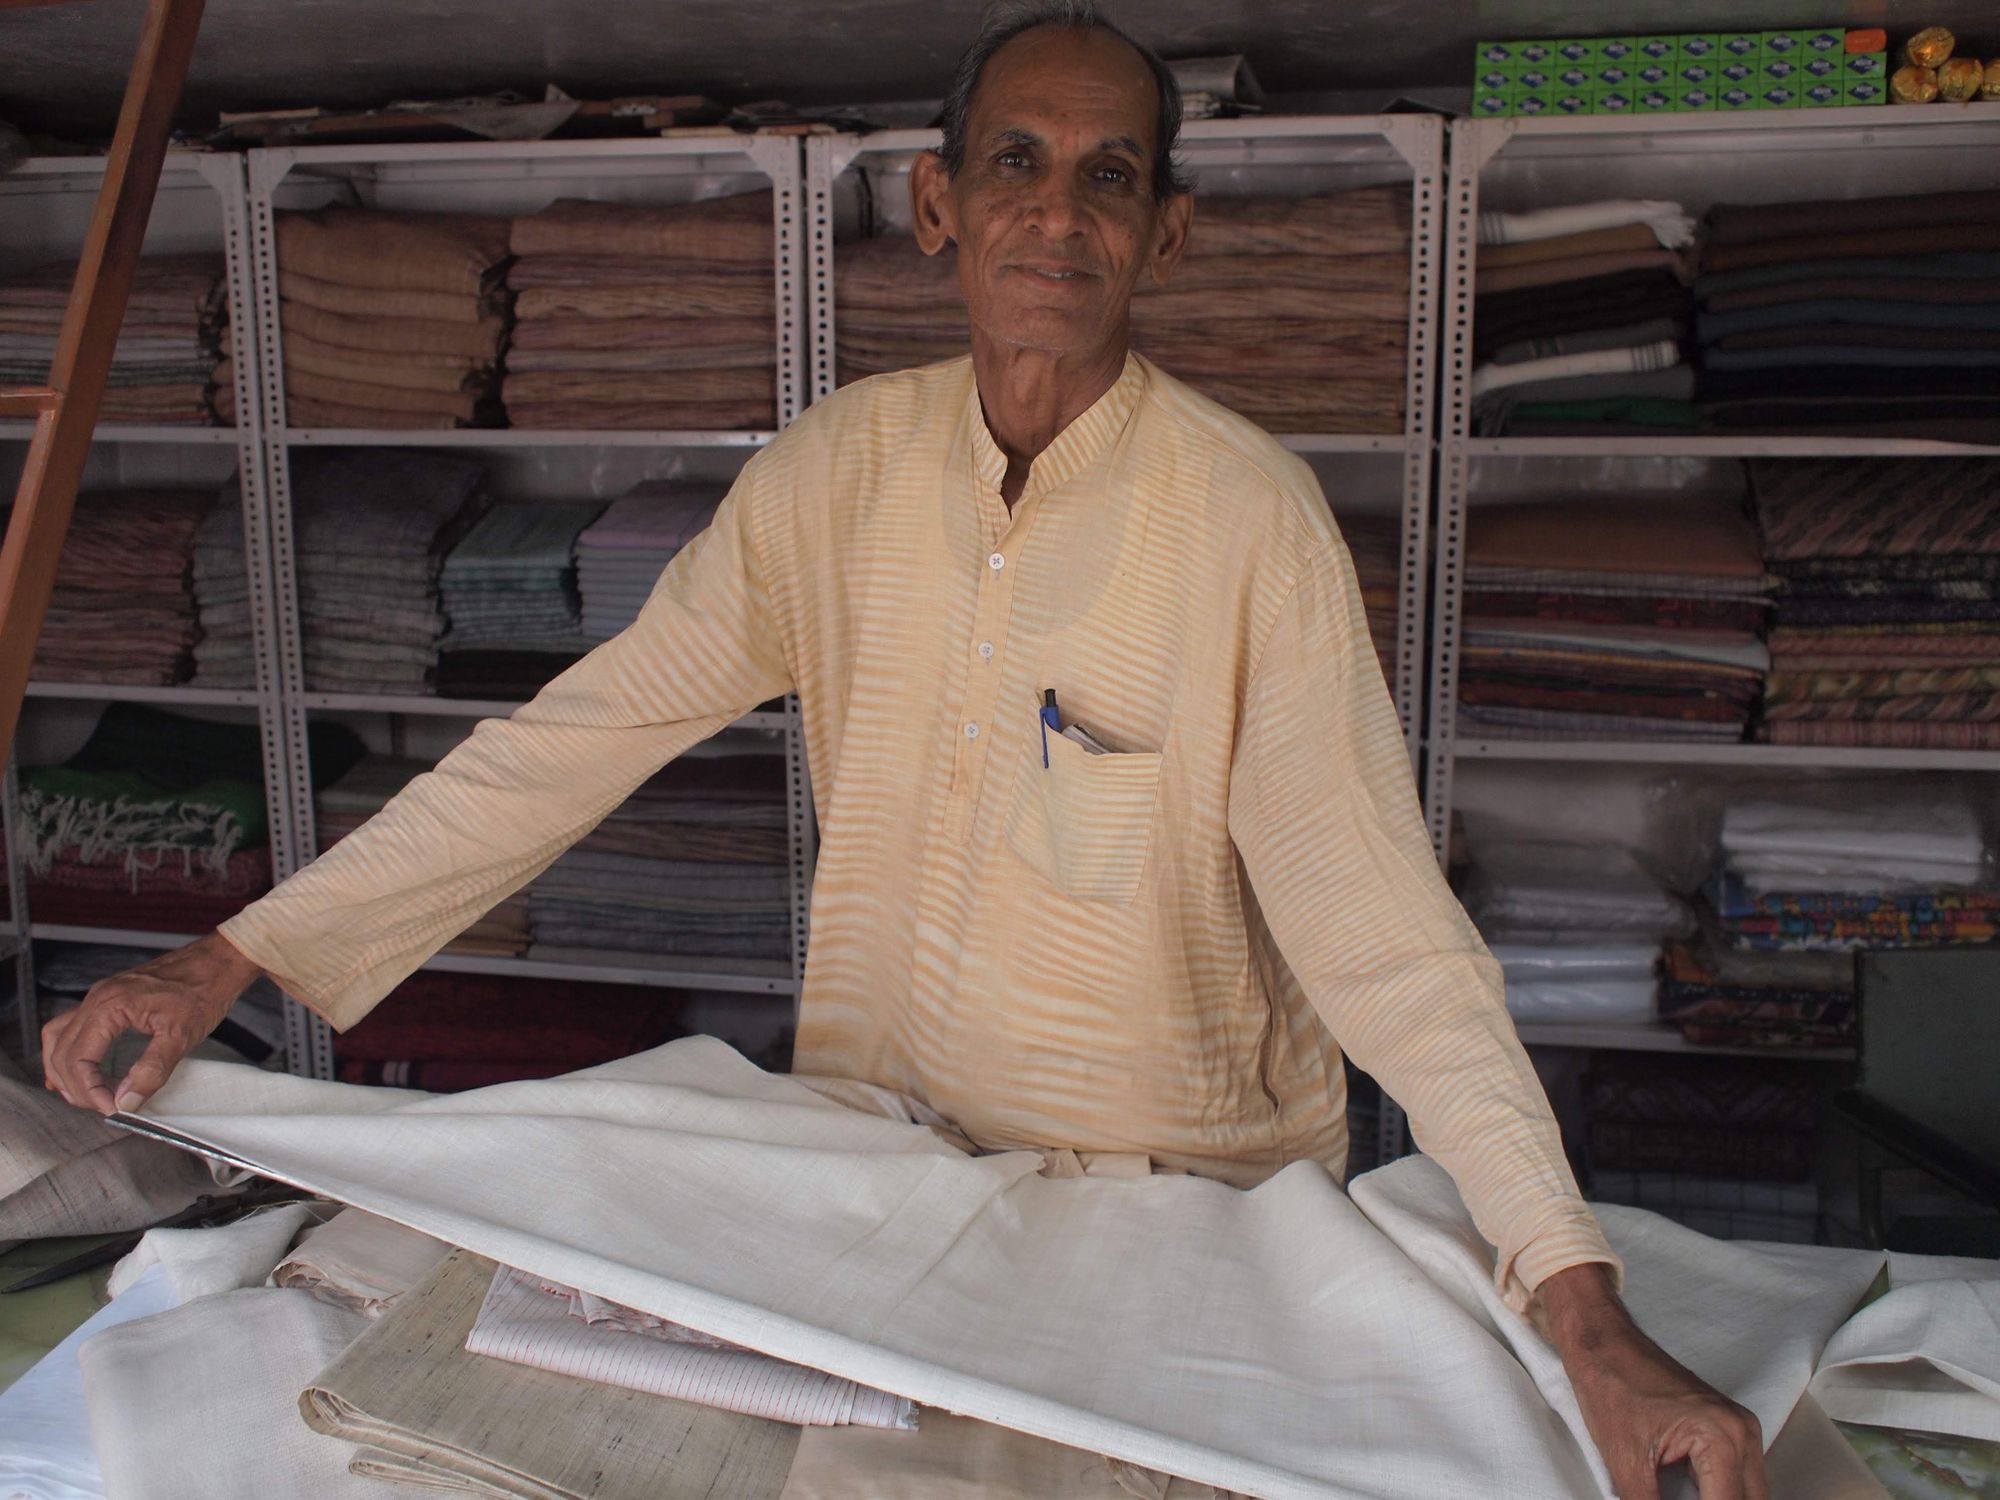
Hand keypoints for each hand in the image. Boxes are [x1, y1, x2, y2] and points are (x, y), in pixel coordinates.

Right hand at [41, 932, 262, 1114]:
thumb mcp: (182, 1036)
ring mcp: (100, 996)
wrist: (219, 961)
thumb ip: (152, 1070)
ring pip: (58, 1038)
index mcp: (109, 1006)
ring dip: (64, 1070)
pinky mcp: (109, 998)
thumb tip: (125, 1101)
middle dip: (76, 1086)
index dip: (89, 1091)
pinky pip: (71, 1027)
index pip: (77, 1059)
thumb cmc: (205, 991)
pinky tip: (78, 1068)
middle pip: (61, 1052)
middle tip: (102, 1106)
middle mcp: (97, 998)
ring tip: (86, 1095)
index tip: (111, 1109)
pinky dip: (68, 1051)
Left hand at [1537, 1262, 1766, 1499]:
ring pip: (1751, 1493)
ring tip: (1675, 1494)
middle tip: (1670, 1498)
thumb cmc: (1610, 1390)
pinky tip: (1692, 1494)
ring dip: (1722, 1499)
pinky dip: (1721, 1492)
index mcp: (1721, 1440)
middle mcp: (1743, 1433)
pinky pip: (1741, 1476)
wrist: (1604, 1345)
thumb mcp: (1626, 1464)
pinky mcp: (1732, 1427)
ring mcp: (1742, 1428)